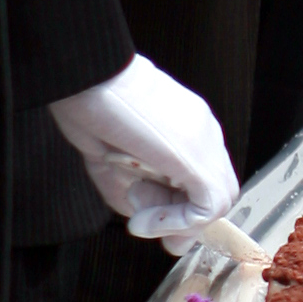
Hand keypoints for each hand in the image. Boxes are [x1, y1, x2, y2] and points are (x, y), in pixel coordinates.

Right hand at [49, 54, 238, 244]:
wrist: (86, 78)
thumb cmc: (90, 106)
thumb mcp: (109, 160)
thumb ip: (130, 190)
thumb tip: (144, 221)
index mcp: (186, 128)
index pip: (202, 180)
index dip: (176, 209)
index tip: (143, 219)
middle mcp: (203, 133)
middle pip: (212, 192)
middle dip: (176, 217)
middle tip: (139, 218)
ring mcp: (205, 142)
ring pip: (216, 202)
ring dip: (174, 220)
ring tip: (136, 207)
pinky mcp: (198, 157)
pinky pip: (208, 207)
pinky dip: (178, 223)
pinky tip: (145, 218)